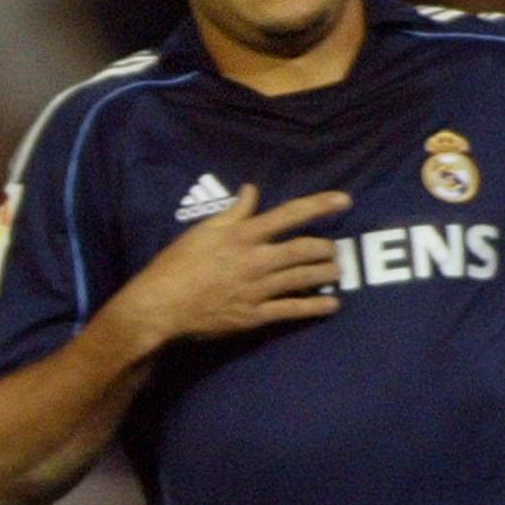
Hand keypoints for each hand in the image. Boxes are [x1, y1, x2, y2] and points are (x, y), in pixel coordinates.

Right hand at [117, 185, 349, 343]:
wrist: (160, 306)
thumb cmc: (176, 265)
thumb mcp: (203, 231)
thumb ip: (234, 211)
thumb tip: (252, 189)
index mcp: (243, 235)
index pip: (289, 214)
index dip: (319, 205)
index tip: (344, 200)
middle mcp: (255, 260)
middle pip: (303, 249)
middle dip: (325, 248)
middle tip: (334, 250)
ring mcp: (257, 289)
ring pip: (303, 278)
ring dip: (326, 273)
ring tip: (337, 271)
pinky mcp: (254, 315)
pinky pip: (291, 309)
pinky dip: (315, 307)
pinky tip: (332, 305)